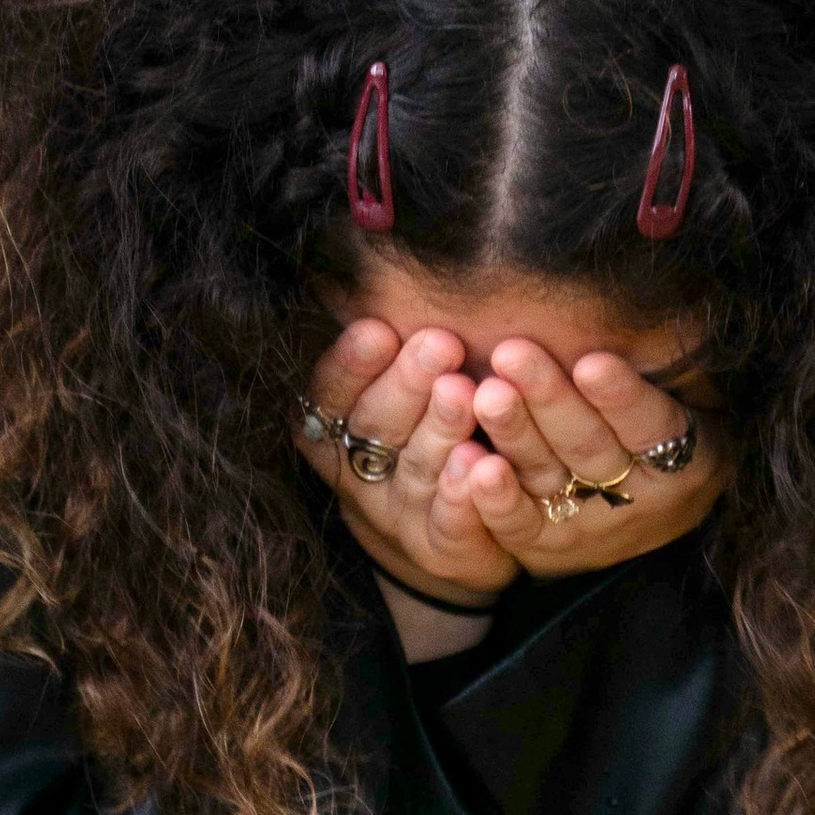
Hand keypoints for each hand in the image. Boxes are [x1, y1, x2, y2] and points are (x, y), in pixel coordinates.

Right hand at [295, 321, 519, 613]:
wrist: (444, 533)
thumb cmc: (420, 434)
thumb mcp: (392, 388)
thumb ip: (390, 342)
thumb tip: (372, 261)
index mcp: (335, 428)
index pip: (331, 392)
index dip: (352, 363)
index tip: (378, 327)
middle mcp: (359, 473)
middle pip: (376, 427)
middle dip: (406, 384)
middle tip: (439, 343)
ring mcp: (399, 517)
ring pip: (417, 471)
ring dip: (438, 432)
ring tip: (464, 394)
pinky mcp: (441, 553)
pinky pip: (450, 528)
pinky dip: (463, 498)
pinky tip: (483, 466)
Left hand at [462, 341, 726, 577]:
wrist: (645, 510)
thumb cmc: (662, 421)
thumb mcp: (687, 395)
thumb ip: (664, 356)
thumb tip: (652, 294)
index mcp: (691, 461)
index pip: (655, 425)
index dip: (622, 397)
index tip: (591, 362)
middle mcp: (642, 500)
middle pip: (591, 448)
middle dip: (549, 400)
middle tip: (511, 354)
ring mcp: (592, 527)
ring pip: (549, 477)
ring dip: (514, 436)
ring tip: (486, 394)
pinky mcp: (546, 547)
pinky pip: (519, 525)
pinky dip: (494, 498)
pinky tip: (471, 462)